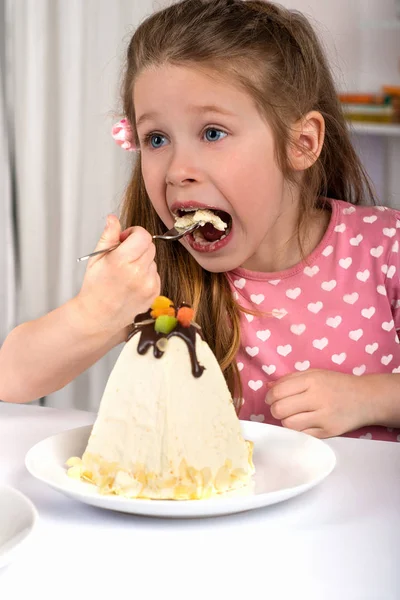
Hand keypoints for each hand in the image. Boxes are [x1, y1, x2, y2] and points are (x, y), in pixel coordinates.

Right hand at [76, 215, 159, 334]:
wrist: (98, 316)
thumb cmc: (95, 288)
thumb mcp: (97, 258)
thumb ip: (108, 236)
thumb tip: (113, 218)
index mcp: (121, 261)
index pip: (143, 236)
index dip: (134, 233)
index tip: (126, 239)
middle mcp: (137, 273)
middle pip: (150, 246)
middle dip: (138, 246)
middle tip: (124, 255)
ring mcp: (148, 285)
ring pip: (153, 260)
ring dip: (142, 261)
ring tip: (126, 273)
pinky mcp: (155, 293)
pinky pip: (155, 274)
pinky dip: (147, 275)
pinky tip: (133, 283)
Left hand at [265, 369, 375, 437]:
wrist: (366, 398)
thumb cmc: (336, 384)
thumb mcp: (314, 374)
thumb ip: (290, 379)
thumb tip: (268, 387)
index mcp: (312, 380)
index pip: (278, 392)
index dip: (270, 397)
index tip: (271, 398)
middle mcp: (317, 398)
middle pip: (280, 410)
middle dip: (275, 410)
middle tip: (281, 408)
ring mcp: (323, 417)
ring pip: (289, 424)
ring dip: (286, 421)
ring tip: (293, 415)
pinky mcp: (328, 432)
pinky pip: (302, 434)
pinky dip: (299, 430)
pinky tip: (304, 423)